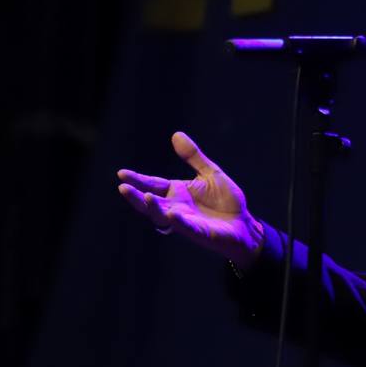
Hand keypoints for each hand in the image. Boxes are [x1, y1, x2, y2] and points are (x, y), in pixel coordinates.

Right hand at [117, 132, 264, 265]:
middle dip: (136, 196)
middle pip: (150, 202)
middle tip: (122, 187)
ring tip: (147, 197)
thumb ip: (193, 157)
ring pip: (162, 216)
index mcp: (177, 192)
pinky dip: (179, 222)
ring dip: (154, 208)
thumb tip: (176, 134)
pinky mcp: (198, 231)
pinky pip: (186, 227)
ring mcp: (185, 220)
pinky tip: (172, 214)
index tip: (122, 173)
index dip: (138, 179)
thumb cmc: (226, 200)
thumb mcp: (210, 173)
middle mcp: (176, 206)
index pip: (153, 184)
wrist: (243, 223)